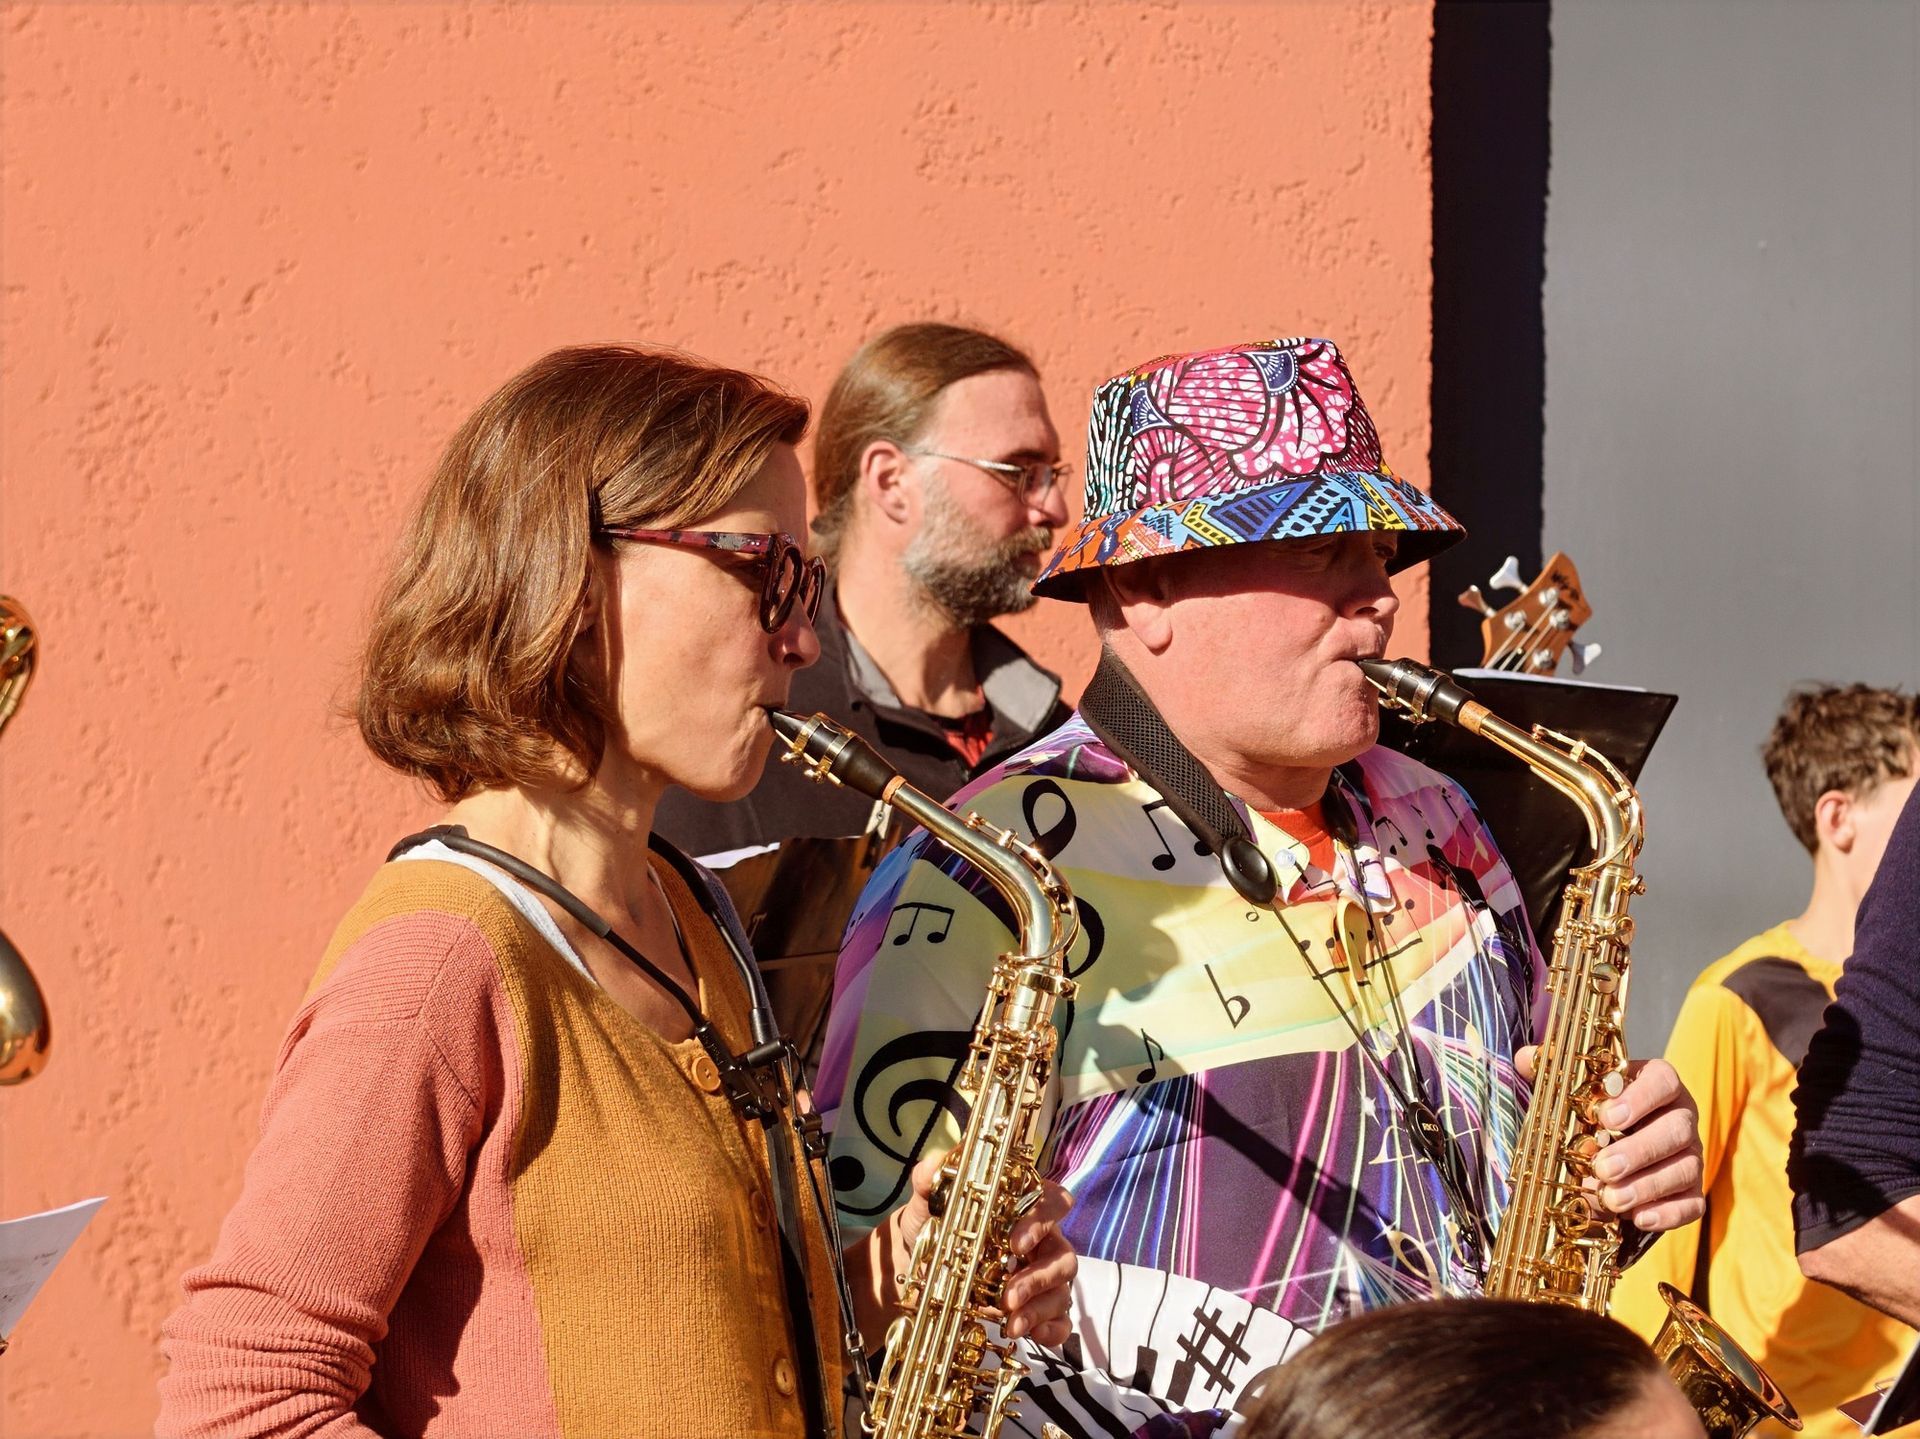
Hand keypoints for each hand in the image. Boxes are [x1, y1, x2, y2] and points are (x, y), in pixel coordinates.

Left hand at [895, 1150, 1077, 1345]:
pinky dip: (1052, 1331)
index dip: (1043, 1221)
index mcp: (1025, 1207)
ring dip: (1039, 1310)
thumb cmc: (935, 1222)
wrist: (919, 1262)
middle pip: (1063, 1255)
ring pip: (1062, 1291)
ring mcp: (1042, 1277)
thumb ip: (930, 1179)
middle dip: (1039, 1279)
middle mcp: (1041, 1241)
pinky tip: (1031, 1336)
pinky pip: (1061, 1321)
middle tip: (1008, 1297)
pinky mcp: (1037, 1308)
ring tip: (1010, 1326)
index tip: (1016, 1244)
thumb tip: (933, 1163)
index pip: (1053, 1202)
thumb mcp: (928, 1202)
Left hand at [1515, 1048, 1702, 1231]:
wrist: (1611, 1150)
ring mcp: (1691, 1155)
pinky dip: (1668, 1213)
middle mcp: (1681, 1117)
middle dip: (1639, 1150)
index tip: (1606, 1117)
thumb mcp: (1572, 1089)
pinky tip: (1638, 1218)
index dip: (1640, 1098)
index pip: (1663, 1081)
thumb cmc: (1593, 1112)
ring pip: (1686, 1169)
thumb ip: (1551, 1071)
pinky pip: (1692, 1204)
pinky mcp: (1692, 1190)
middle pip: (1676, 1129)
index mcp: (1657, 1084)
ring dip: (1647, 1186)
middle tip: (1603, 1167)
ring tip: (1612, 1198)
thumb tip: (1525, 1059)